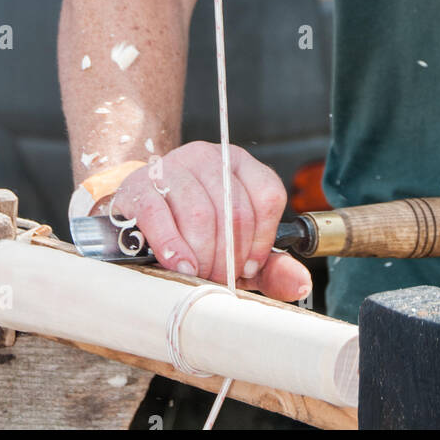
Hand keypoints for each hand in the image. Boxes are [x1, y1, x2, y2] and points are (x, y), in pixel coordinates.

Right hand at [110, 141, 311, 301]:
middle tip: (218, 281)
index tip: (248, 268)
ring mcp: (174, 165)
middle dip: (229, 257)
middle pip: (235, 209)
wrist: (138, 222)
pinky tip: (178, 265)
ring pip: (201, 214)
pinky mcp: (140, 184)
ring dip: (202, 256)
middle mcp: (209, 157)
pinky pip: (160, 216)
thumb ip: (271, 267)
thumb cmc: (195, 236)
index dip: (262, 239)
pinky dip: (172, 247)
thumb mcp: (237, 250)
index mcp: (239, 164)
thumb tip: (301, 283)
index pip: (268, 195)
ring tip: (197, 276)